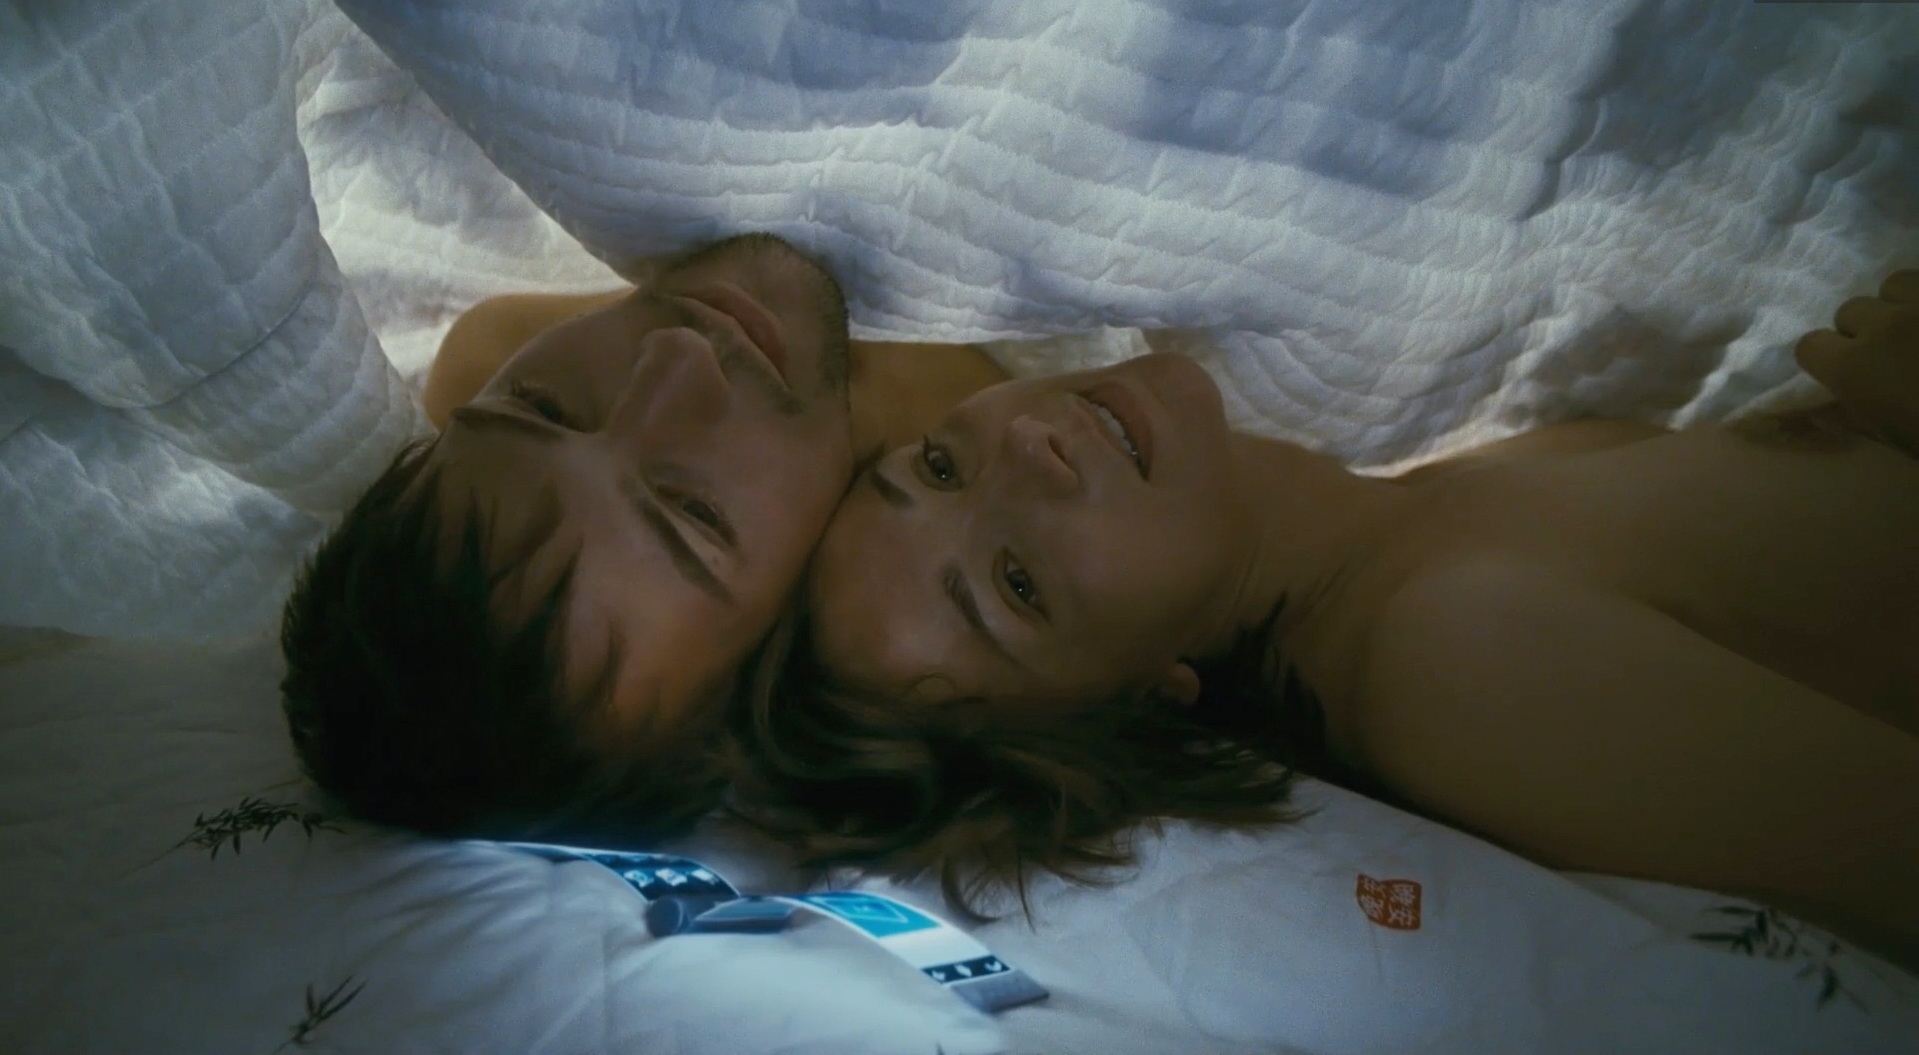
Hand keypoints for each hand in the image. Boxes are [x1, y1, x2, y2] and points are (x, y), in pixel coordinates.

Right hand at [1795, 270, 1918, 456]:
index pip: (1810, 346)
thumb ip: (1853, 419)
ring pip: (1894, 284)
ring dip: (1900, 303)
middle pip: (1850, 310)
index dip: (1824, 359)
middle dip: (1863, 330)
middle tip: (1892, 354)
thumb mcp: (1895, 438)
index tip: (1842, 374)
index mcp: (1855, 367)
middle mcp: (1882, 324)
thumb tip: (1818, 413)